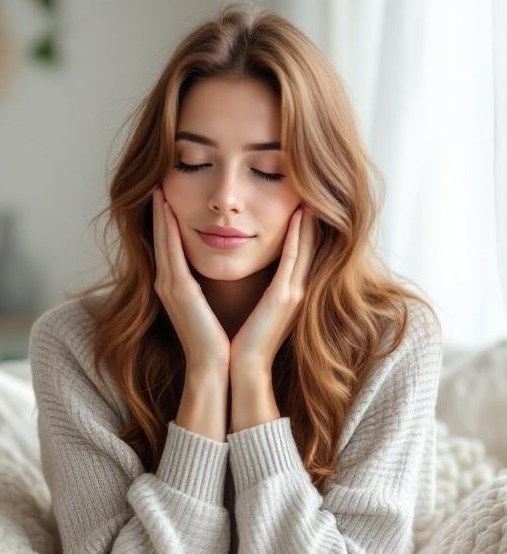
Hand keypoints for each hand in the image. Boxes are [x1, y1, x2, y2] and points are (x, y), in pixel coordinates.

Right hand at [152, 187, 230, 371]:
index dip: (165, 222)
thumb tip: (217, 273)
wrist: (214, 366)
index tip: (166, 198)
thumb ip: (207, 289)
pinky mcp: (177, 290)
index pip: (169, 246)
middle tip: (156, 184)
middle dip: (158, 212)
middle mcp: (167, 284)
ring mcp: (168, 286)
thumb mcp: (211, 307)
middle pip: (160, 239)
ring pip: (162, 240)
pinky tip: (167, 208)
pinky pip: (170, 251)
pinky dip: (167, 228)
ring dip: (160, 213)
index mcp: (176, 287)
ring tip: (158, 187)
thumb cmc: (219, 340)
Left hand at [229, 204, 315, 374]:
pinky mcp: (283, 298)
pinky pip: (292, 260)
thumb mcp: (253, 307)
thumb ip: (257, 287)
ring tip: (310, 192)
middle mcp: (295, 288)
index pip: (299, 248)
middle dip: (312, 216)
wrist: (239, 367)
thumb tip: (247, 266)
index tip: (303, 198)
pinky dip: (298, 237)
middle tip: (314, 186)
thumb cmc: (239, 338)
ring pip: (304, 246)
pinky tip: (299, 216)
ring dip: (308, 219)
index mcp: (287, 291)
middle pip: (308, 243)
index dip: (304, 224)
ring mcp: (292, 293)